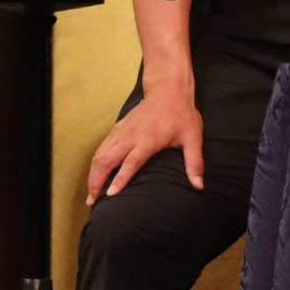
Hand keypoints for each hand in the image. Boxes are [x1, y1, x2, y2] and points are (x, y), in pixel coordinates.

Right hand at [85, 88, 203, 204]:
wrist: (168, 89)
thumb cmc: (181, 114)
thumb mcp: (193, 137)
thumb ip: (194, 162)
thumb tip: (199, 186)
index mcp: (148, 140)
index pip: (130, 162)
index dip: (120, 179)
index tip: (110, 195)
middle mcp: (131, 136)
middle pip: (107, 159)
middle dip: (97, 180)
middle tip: (92, 201)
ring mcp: (122, 130)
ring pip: (101, 152)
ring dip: (93, 172)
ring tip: (90, 192)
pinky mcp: (118, 127)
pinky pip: (102, 146)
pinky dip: (96, 161)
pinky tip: (95, 172)